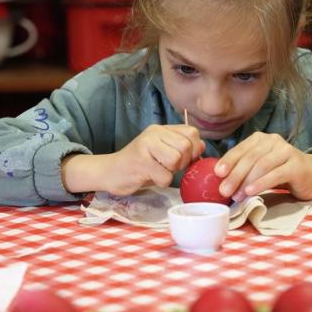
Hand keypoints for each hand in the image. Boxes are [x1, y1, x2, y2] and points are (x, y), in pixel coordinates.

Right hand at [63, 125, 203, 195]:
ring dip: (172, 172)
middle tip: (168, 167)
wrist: (109, 172)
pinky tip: (150, 177)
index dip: (194, 149)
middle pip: (186, 147)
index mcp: (160, 129)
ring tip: (159, 171)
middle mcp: (153, 133)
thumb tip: (202, 145)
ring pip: (177, 160)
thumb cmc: (139, 164)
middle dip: (183, 163)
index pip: (191, 132)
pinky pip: (166, 176)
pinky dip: (161, 182)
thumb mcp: (162, 152)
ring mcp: (146, 146)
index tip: (184, 159)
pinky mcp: (140, 162)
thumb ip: (181, 146)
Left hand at [214, 132, 311, 200]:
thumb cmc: (281, 172)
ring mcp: (286, 151)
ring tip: (236, 196)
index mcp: (261, 139)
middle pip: (250, 158)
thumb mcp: (260, 166)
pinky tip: (251, 192)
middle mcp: (273, 141)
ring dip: (246, 181)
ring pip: (262, 166)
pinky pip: (275, 174)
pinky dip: (261, 183)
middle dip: (235, 175)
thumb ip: (244, 168)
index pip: (241, 149)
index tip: (217, 174)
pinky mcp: (296, 165)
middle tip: (223, 191)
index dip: (228, 160)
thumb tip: (220, 180)